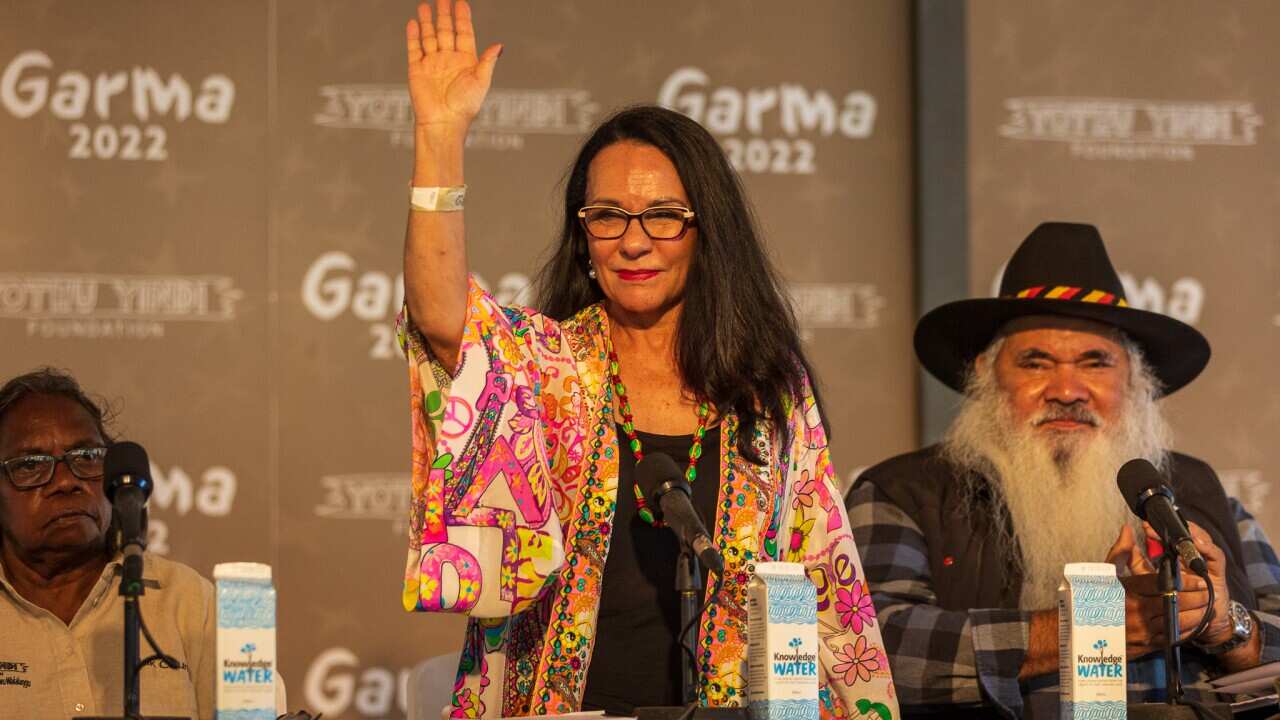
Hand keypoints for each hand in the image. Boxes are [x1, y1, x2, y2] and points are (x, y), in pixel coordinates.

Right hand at [405, 0, 501, 130]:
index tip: (460, 2)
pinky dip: (413, 36)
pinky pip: (414, 48)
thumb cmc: (465, 106)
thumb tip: (500, 45)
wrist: (443, 122)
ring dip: (428, 21)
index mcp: (466, 61)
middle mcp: (448, 60)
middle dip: (444, 15)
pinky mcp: (417, 69)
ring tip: (426, 5)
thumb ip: (487, 62)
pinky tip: (414, 22)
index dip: (462, 18)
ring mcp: (432, 63)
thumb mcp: (480, 81)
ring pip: (429, 37)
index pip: (464, 33)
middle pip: (446, 31)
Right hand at [1105, 523, 1232, 656]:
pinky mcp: (1147, 646)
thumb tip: (1128, 529)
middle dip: (1196, 598)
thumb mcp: (1105, 574)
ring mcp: (1142, 630)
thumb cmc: (1095, 599)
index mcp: (1127, 591)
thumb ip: (1120, 552)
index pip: (1162, 584)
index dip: (1184, 582)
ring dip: (1196, 615)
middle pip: (1174, 603)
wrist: (1084, 633)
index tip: (1198, 579)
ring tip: (1207, 607)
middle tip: (1208, 592)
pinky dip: (1187, 631)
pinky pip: (1173, 638)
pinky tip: (1195, 624)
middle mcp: (1136, 611)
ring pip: (1177, 621)